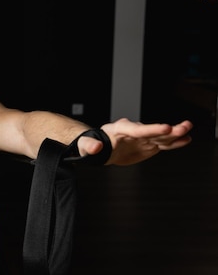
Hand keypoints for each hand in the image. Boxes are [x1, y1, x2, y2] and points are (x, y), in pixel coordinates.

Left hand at [77, 118, 192, 165]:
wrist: (98, 148)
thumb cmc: (90, 145)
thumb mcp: (86, 146)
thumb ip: (90, 146)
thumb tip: (96, 147)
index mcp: (120, 128)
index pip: (138, 129)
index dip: (152, 129)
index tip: (165, 128)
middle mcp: (134, 131)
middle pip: (153, 131)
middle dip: (168, 130)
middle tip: (183, 127)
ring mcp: (143, 137)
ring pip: (161, 136)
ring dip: (175, 134)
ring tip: (188, 130)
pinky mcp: (148, 145)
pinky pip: (162, 143)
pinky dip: (174, 142)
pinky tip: (185, 139)